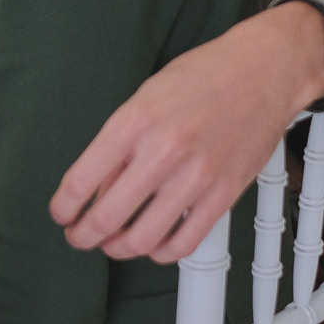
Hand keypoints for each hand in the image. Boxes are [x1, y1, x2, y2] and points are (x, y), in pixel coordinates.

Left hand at [48, 1, 323, 262]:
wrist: (262, 71)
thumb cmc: (204, 76)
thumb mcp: (145, 95)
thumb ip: (121, 141)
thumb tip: (98, 185)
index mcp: (135, 121)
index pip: (81, 180)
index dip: (64, 207)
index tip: (62, 213)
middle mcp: (163, 151)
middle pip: (107, 217)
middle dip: (84, 235)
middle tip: (79, 236)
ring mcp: (196, 176)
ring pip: (143, 239)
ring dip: (119, 249)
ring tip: (114, 244)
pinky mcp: (224, 194)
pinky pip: (184, 242)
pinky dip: (162, 252)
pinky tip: (154, 244)